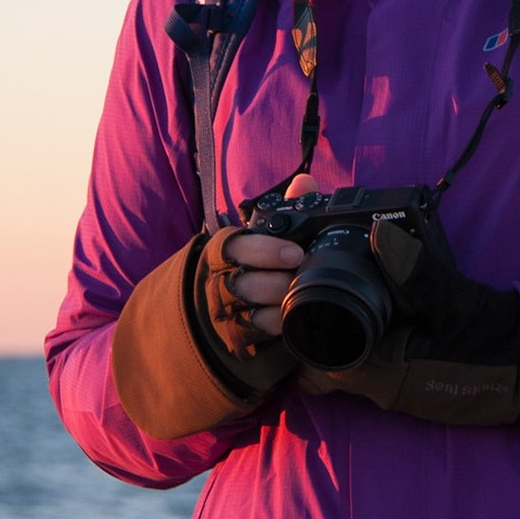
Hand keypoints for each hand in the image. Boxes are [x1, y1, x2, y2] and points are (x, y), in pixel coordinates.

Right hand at [194, 174, 317, 385]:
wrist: (213, 305)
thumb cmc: (248, 262)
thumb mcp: (262, 234)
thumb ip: (285, 208)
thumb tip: (305, 182)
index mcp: (224, 250)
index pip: (236, 247)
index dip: (265, 250)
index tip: (295, 253)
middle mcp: (219, 280)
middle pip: (240, 284)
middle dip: (273, 283)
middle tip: (301, 279)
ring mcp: (223, 311)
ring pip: (244, 312)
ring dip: (274, 307)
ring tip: (297, 299)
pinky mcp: (232, 336)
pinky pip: (249, 336)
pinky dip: (271, 328)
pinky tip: (290, 321)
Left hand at [299, 218, 519, 425]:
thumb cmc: (497, 342)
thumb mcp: (456, 300)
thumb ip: (416, 269)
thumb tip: (378, 233)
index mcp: (385, 373)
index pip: (317, 366)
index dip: (302, 335)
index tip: (301, 298)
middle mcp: (385, 389)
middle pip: (329, 363)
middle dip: (319, 332)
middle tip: (323, 289)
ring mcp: (400, 390)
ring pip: (351, 364)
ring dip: (346, 334)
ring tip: (353, 294)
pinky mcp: (414, 384)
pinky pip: (376, 364)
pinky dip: (371, 339)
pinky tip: (386, 310)